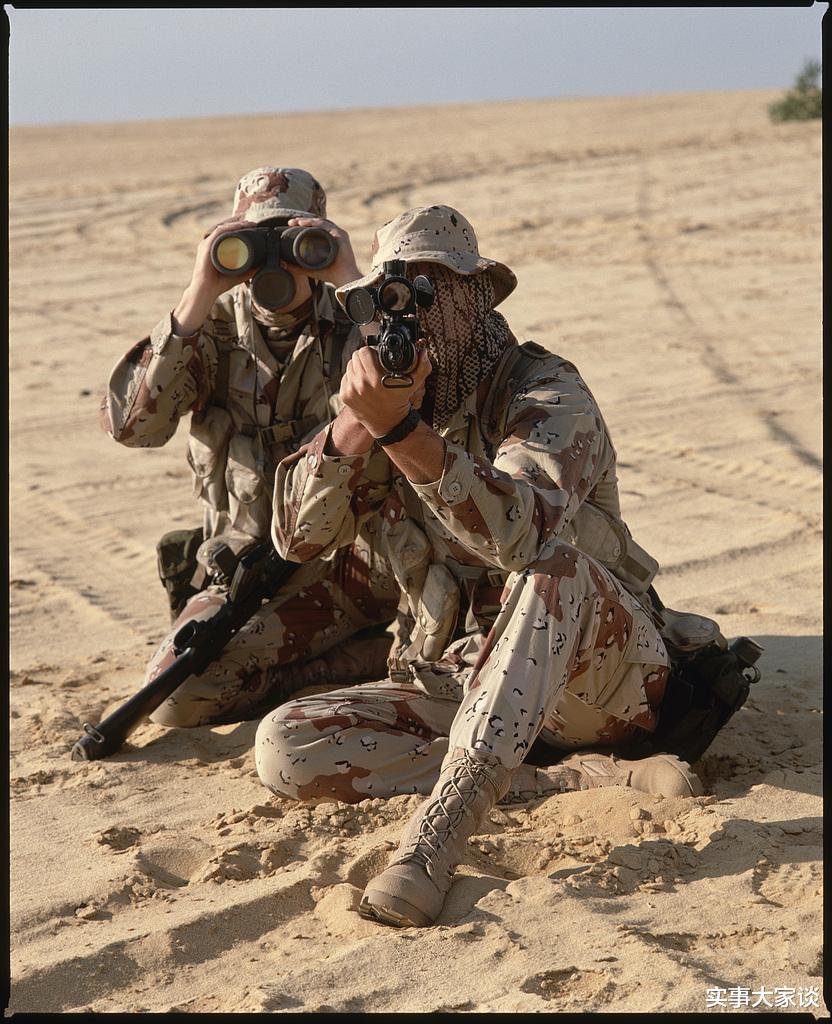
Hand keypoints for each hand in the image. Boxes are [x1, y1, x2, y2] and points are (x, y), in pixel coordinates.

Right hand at [172, 218, 257, 334]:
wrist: (206, 291)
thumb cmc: (219, 284)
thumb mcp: (238, 275)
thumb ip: (249, 270)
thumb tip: (262, 266)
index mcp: (215, 246)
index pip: (228, 231)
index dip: (240, 226)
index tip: (253, 225)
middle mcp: (210, 242)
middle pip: (225, 226)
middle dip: (239, 221)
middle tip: (253, 221)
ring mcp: (207, 243)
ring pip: (223, 227)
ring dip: (237, 223)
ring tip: (250, 223)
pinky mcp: (206, 247)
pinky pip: (218, 233)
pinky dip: (229, 228)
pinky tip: (239, 226)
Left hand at [285, 216, 361, 288]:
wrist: (343, 278)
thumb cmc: (330, 274)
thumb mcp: (309, 269)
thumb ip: (297, 267)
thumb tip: (283, 264)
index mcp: (328, 240)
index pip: (314, 228)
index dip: (302, 225)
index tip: (290, 225)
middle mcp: (334, 235)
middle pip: (316, 223)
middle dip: (302, 221)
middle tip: (290, 222)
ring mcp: (338, 234)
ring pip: (320, 222)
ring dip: (307, 220)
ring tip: (296, 222)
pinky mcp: (341, 235)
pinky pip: (326, 226)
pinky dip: (315, 223)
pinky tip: (306, 224)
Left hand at [341, 346, 431, 437]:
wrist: (389, 423)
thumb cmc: (400, 401)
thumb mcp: (414, 384)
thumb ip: (422, 366)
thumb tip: (423, 352)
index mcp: (376, 379)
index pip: (364, 352)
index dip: (371, 351)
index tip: (377, 357)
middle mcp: (361, 384)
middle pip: (355, 357)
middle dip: (364, 358)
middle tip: (372, 365)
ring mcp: (351, 391)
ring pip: (349, 366)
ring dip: (358, 367)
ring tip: (368, 375)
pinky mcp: (345, 396)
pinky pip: (345, 378)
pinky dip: (352, 378)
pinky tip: (362, 384)